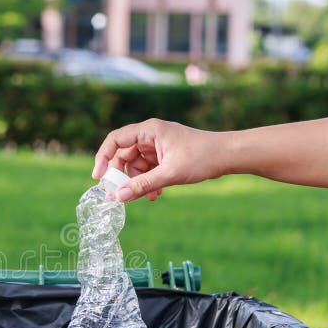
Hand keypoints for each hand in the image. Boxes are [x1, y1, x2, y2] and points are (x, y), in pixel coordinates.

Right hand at [93, 119, 227, 201]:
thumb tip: (118, 197)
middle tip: (119, 195)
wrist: (228, 156)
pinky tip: (156, 194)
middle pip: (124, 155)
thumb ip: (143, 185)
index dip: (103, 158)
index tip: (99, 177)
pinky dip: (149, 182)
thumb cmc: (202, 157)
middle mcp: (150, 135)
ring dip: (138, 182)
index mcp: (149, 130)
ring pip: (136, 165)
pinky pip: (148, 169)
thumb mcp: (170, 174)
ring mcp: (157, 146)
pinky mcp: (165, 156)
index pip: (115, 140)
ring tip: (150, 196)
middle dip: (122, 176)